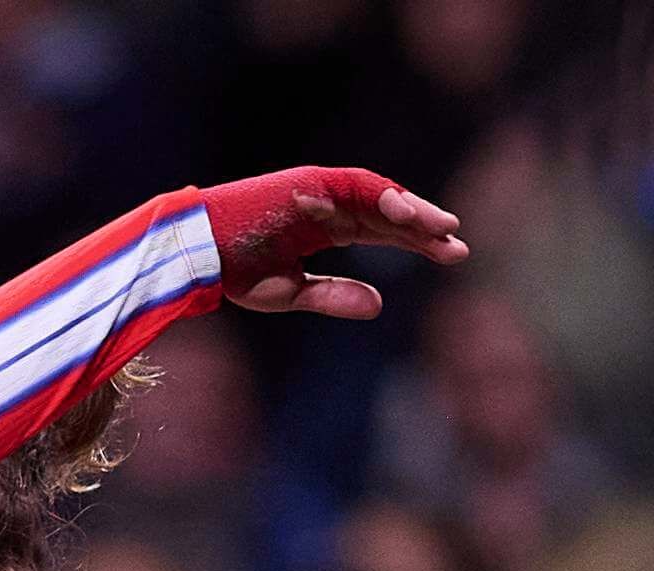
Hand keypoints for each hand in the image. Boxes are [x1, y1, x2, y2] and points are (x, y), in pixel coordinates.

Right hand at [203, 167, 467, 319]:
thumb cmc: (232, 271)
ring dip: (412, 210)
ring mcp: (320, 190)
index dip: (417, 241)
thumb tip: (380, 305)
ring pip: (379, 195)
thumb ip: (332, 295)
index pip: (383, 229)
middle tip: (458, 246)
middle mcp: (328, 203)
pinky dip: (382, 194)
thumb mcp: (290, 293)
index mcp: (325, 227)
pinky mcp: (310, 182)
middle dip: (424, 228)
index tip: (453, 254)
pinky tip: (407, 210)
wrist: (195, 252)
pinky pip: (355, 185)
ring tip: (443, 228)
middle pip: (389, 212)